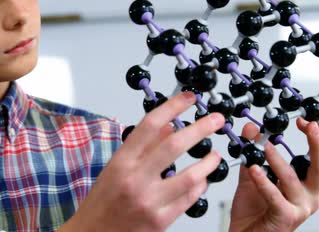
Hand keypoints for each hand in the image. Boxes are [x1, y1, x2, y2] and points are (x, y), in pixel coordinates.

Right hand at [60, 92, 224, 231]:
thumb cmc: (102, 203)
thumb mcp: (115, 168)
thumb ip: (142, 147)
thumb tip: (168, 126)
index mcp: (122, 162)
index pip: (150, 125)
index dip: (172, 107)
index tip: (188, 98)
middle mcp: (135, 179)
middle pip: (174, 145)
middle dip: (201, 128)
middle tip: (216, 120)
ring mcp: (149, 201)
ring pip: (189, 176)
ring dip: (208, 162)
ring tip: (216, 155)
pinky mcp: (160, 221)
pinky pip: (188, 199)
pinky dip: (200, 186)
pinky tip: (203, 179)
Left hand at [229, 118, 318, 231]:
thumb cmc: (254, 212)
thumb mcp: (254, 176)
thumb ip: (254, 154)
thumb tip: (251, 129)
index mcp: (306, 186)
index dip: (315, 138)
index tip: (304, 120)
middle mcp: (309, 197)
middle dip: (316, 144)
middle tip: (309, 125)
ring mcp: (299, 209)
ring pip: (292, 179)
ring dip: (276, 159)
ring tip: (263, 145)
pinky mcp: (286, 218)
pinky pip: (275, 197)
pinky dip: (264, 182)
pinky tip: (254, 169)